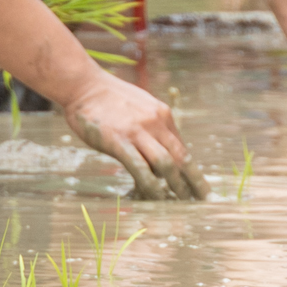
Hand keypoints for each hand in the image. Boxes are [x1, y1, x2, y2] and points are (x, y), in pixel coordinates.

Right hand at [61, 73, 205, 199]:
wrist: (83, 84)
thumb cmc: (108, 97)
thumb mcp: (140, 106)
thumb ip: (152, 126)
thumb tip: (159, 150)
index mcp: (162, 113)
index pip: (181, 146)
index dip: (191, 168)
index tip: (198, 184)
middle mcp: (155, 122)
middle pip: (181, 156)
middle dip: (194, 180)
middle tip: (203, 198)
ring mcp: (138, 132)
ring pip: (166, 164)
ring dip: (177, 185)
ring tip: (183, 201)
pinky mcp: (119, 142)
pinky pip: (141, 168)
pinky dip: (152, 186)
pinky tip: (158, 198)